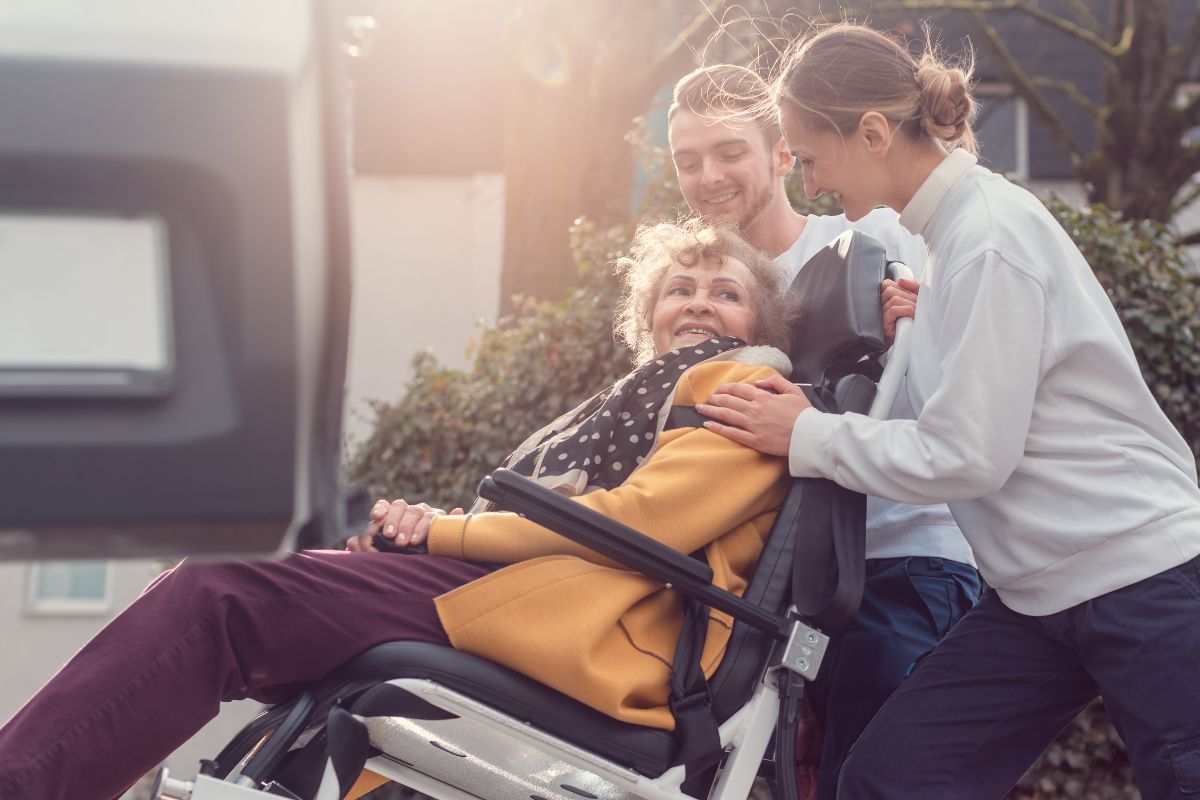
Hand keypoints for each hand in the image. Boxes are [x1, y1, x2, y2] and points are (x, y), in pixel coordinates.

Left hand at [345, 499, 463, 551]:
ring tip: (408, 542)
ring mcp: (426, 515)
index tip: (376, 518)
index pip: (386, 506)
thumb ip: (364, 550)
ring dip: (411, 526)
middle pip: (400, 506)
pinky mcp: (442, 523)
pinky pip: (437, 519)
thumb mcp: (382, 556)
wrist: (431, 569)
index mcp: (394, 517)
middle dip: (395, 520)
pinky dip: (430, 525)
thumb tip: (350, 542)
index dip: (380, 509)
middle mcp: (410, 513)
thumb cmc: (401, 559)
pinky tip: (424, 536)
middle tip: (391, 536)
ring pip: (417, 511)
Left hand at [695, 374, 813, 455]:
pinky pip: (732, 433)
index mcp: (764, 397)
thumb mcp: (793, 390)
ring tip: (700, 409)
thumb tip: (758, 382)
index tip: (718, 390)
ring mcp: (753, 425)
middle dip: (714, 399)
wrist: (810, 435)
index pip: (739, 390)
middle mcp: (755, 410)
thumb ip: (775, 382)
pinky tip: (708, 425)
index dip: (726, 389)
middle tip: (705, 400)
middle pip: (728, 401)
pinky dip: (718, 428)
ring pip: (727, 415)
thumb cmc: (803, 414)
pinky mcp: (754, 440)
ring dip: (711, 411)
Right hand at [881, 277, 919, 343]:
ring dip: (909, 304)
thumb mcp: (915, 300)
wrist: (909, 343)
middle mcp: (879, 305)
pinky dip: (906, 310)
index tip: (912, 296)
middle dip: (908, 296)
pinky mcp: (883, 324)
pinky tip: (911, 316)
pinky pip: (893, 309)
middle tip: (916, 305)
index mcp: (885, 299)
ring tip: (915, 312)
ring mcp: (880, 315)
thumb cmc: (911, 322)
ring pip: (893, 298)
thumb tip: (902, 280)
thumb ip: (912, 287)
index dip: (901, 287)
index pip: (887, 284)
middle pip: (890, 289)